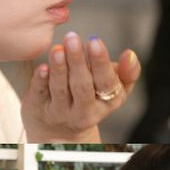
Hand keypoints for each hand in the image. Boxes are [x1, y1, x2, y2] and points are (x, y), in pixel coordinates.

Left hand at [21, 34, 139, 142]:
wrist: (61, 131)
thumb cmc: (92, 99)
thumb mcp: (115, 90)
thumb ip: (127, 72)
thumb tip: (130, 54)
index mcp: (107, 102)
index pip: (106, 83)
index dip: (100, 63)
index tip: (94, 41)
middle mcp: (84, 111)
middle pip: (82, 87)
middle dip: (78, 61)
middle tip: (73, 38)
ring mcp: (61, 113)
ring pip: (61, 90)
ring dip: (59, 68)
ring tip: (58, 48)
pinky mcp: (40, 110)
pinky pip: (40, 95)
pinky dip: (40, 82)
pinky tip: (42, 68)